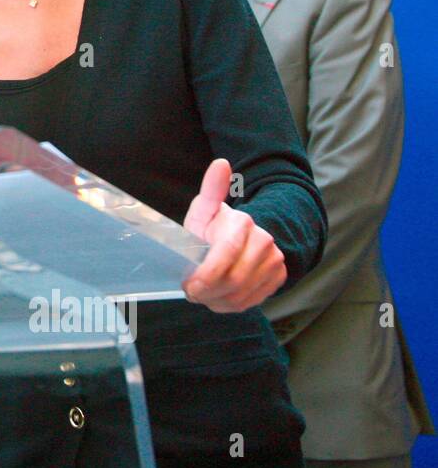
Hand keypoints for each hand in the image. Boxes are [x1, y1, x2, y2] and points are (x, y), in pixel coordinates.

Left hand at [181, 158, 286, 311]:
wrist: (247, 239)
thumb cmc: (216, 227)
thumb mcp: (206, 210)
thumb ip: (210, 190)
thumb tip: (221, 163)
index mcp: (242, 223)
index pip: (225, 255)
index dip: (206, 276)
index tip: (190, 284)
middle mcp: (264, 242)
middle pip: (234, 280)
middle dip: (208, 291)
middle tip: (193, 291)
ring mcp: (274, 261)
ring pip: (242, 295)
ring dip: (217, 300)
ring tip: (204, 294)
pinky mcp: (278, 278)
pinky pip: (251, 302)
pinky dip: (230, 305)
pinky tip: (219, 297)